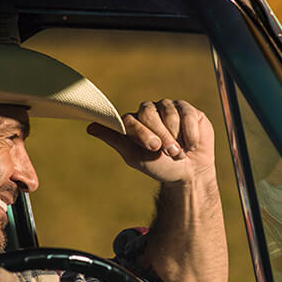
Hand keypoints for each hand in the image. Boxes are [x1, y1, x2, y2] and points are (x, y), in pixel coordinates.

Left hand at [87, 99, 214, 184]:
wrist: (189, 173)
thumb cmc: (159, 166)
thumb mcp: (135, 156)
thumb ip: (116, 140)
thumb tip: (90, 127)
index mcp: (134, 121)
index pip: (131, 120)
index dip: (143, 133)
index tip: (154, 148)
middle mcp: (149, 111)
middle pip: (149, 114)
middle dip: (162, 136)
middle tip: (170, 153)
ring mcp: (168, 108)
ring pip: (170, 113)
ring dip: (177, 137)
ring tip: (181, 151)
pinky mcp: (187, 110)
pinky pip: (188, 114)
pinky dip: (190, 133)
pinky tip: (191, 143)